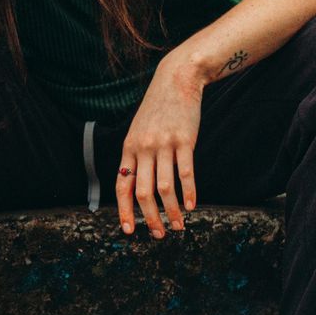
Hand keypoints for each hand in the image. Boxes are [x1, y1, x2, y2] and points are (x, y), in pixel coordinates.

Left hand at [116, 56, 202, 238]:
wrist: (176, 80)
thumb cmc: (158, 109)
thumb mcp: (139, 130)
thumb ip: (136, 156)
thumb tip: (135, 186)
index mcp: (129, 147)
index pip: (122, 186)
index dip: (124, 210)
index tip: (129, 230)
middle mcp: (144, 148)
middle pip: (143, 192)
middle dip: (151, 218)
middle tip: (159, 234)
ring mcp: (164, 144)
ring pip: (165, 188)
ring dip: (172, 211)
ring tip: (179, 225)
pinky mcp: (184, 141)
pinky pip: (186, 173)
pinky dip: (189, 193)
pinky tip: (192, 206)